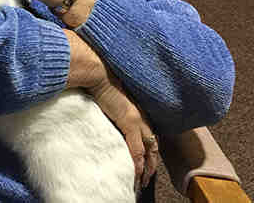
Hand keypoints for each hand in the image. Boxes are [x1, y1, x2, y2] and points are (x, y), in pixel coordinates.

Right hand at [87, 65, 158, 191]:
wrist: (99, 72)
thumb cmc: (102, 80)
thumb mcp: (111, 97)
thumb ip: (113, 107)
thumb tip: (107, 112)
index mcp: (139, 110)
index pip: (150, 135)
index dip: (150, 149)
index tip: (147, 161)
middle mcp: (142, 116)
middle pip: (154, 145)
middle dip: (153, 163)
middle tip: (148, 177)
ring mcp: (138, 120)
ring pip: (149, 151)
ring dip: (148, 168)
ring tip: (143, 181)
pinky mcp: (130, 122)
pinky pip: (137, 150)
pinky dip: (138, 163)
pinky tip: (137, 174)